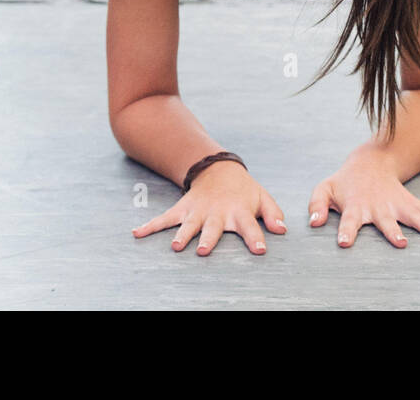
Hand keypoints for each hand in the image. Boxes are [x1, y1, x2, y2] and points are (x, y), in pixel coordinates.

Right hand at [131, 161, 286, 255]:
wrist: (218, 169)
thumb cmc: (243, 191)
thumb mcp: (262, 198)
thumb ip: (273, 214)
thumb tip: (282, 230)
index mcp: (239, 212)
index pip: (250, 225)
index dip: (255, 237)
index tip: (259, 250)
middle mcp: (217, 213)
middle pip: (213, 228)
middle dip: (208, 238)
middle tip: (204, 250)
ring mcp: (198, 211)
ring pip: (189, 225)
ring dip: (182, 235)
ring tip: (176, 246)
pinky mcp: (183, 209)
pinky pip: (165, 218)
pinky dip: (150, 226)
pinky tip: (137, 234)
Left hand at [308, 150, 419, 247]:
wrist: (370, 162)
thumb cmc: (345, 182)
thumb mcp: (325, 189)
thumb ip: (317, 204)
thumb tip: (313, 223)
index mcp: (356, 207)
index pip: (348, 221)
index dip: (346, 231)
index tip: (345, 242)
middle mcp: (378, 208)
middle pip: (386, 222)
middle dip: (392, 232)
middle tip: (400, 242)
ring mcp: (396, 206)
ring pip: (413, 217)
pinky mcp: (409, 203)